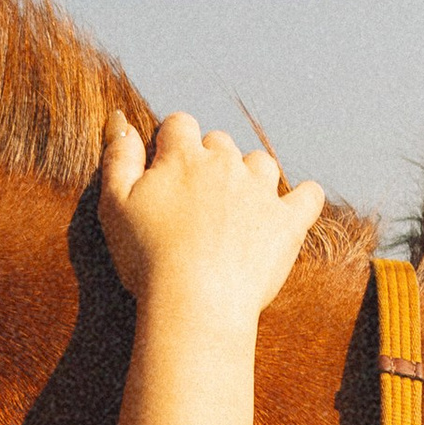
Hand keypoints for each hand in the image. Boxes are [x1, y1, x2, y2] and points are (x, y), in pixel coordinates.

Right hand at [98, 110, 324, 324]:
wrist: (195, 303)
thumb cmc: (147, 259)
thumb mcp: (115, 205)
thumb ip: (119, 158)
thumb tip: (121, 120)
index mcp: (183, 158)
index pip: (180, 125)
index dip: (171, 142)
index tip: (165, 167)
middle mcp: (226, 165)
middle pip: (220, 143)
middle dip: (209, 160)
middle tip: (195, 198)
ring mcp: (261, 192)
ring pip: (260, 163)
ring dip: (250, 175)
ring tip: (236, 205)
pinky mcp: (288, 223)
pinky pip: (308, 197)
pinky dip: (303, 198)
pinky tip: (292, 208)